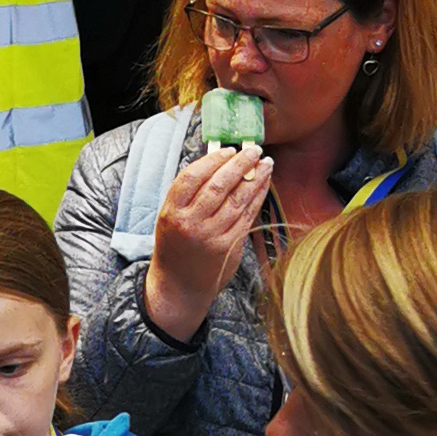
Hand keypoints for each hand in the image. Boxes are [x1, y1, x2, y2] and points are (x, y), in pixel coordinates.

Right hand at [144, 146, 270, 337]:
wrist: (178, 286)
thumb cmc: (175, 247)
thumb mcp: (170, 218)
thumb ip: (190, 194)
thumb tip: (218, 163)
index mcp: (171, 213)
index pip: (191, 177)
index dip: (212, 160)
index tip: (228, 149)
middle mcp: (190, 224)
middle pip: (218, 185)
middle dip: (239, 164)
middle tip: (254, 150)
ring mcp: (211, 236)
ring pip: (237, 200)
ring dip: (255, 178)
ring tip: (265, 163)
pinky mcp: (229, 246)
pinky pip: (246, 216)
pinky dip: (257, 197)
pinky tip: (263, 185)